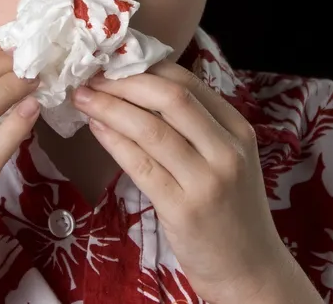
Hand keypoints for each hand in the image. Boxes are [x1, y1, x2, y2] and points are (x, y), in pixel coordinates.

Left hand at [72, 62, 304, 303]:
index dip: (147, 67)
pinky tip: (96, 129)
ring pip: (151, 129)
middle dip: (125, 82)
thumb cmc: (232, 213)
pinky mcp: (183, 209)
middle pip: (170, 99)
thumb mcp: (229, 161)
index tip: (116, 62)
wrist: (250, 270)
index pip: (189, 83)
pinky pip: (140, 165)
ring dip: (110, 108)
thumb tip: (143, 91)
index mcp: (238, 130)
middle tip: (93, 77)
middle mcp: (227, 151)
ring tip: (83, 98)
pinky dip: (113, 141)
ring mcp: (207, 181)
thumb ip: (199, 128)